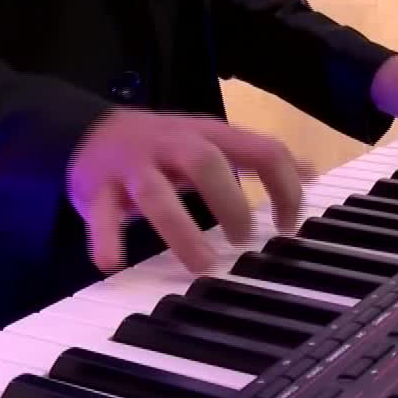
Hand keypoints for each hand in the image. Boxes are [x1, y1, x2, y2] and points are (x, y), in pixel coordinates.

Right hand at [68, 108, 312, 273]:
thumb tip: (310, 171)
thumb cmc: (162, 147)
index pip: (262, 149)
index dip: (285, 186)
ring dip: (181, 230)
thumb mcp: (214, 144)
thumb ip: (257, 158)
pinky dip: (106, 238)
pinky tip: (111, 262)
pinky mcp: (98, 189)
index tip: (289, 226)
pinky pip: (101, 213)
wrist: (87, 132)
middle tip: (244, 242)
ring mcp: (134, 166)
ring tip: (201, 265)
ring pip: (156, 192)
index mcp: (211, 136)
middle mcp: (174, 144)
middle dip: (230, 203)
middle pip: (206, 163)